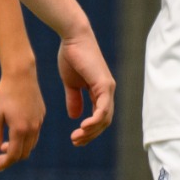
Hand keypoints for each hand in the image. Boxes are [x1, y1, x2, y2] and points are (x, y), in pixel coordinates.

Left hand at [0, 61, 46, 170]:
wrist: (21, 75)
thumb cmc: (4, 94)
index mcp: (20, 129)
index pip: (14, 154)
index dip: (5, 163)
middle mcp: (33, 128)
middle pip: (24, 152)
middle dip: (11, 158)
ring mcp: (39, 121)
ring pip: (32, 144)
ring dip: (19, 149)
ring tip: (4, 146)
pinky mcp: (41, 115)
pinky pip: (35, 133)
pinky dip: (26, 139)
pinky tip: (15, 134)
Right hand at [55, 27, 114, 145]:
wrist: (72, 38)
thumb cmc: (71, 56)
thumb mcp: (71, 83)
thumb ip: (74, 99)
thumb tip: (74, 116)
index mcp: (100, 92)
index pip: (99, 117)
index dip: (89, 130)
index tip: (75, 138)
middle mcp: (107, 91)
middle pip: (104, 122)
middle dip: (90, 135)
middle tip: (75, 142)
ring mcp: (108, 88)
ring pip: (105, 118)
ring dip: (91, 131)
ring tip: (77, 137)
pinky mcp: (104, 84)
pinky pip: (103, 108)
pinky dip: (95, 119)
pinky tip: (83, 126)